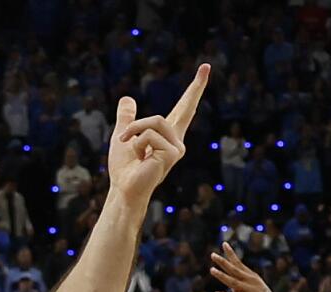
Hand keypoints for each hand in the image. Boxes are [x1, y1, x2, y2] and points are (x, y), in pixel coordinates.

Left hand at [107, 64, 208, 204]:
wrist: (123, 187)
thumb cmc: (124, 167)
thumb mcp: (123, 135)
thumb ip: (127, 119)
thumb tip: (127, 99)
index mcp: (167, 134)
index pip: (183, 108)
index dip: (194, 89)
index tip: (205, 69)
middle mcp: (176, 139)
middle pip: (186, 108)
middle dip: (197, 87)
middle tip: (207, 65)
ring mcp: (177, 147)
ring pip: (154, 121)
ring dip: (133, 130)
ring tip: (128, 145)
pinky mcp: (173, 153)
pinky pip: (149, 135)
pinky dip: (136, 143)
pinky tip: (140, 159)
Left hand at [211, 243, 291, 291]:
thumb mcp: (250, 290)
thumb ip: (239, 285)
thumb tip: (228, 282)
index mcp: (251, 276)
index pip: (238, 263)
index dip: (231, 254)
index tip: (224, 243)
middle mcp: (251, 281)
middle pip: (234, 269)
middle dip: (223, 262)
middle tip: (212, 255)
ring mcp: (250, 290)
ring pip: (233, 282)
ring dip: (222, 276)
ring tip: (211, 270)